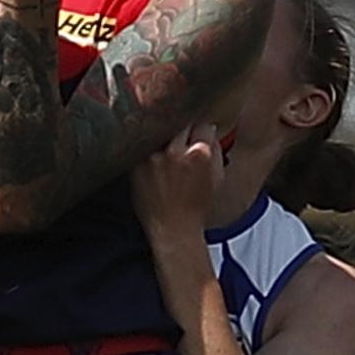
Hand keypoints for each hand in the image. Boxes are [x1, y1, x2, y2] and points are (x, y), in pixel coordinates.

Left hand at [131, 124, 223, 241]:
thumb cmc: (196, 207)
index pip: (201, 126)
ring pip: (160, 133)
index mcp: (200, 155)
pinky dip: (148, 150)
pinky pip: (143, 147)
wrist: (173, 229)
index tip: (198, 136)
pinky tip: (154, 162)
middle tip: (182, 142)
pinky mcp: (137, 166)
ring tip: (167, 152)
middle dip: (183, 131)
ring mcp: (154, 158)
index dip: (201, 131)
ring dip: (164, 138)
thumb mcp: (217, 178)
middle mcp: (175, 153)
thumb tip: (209, 130)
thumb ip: (216, 150)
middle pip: (179, 125)